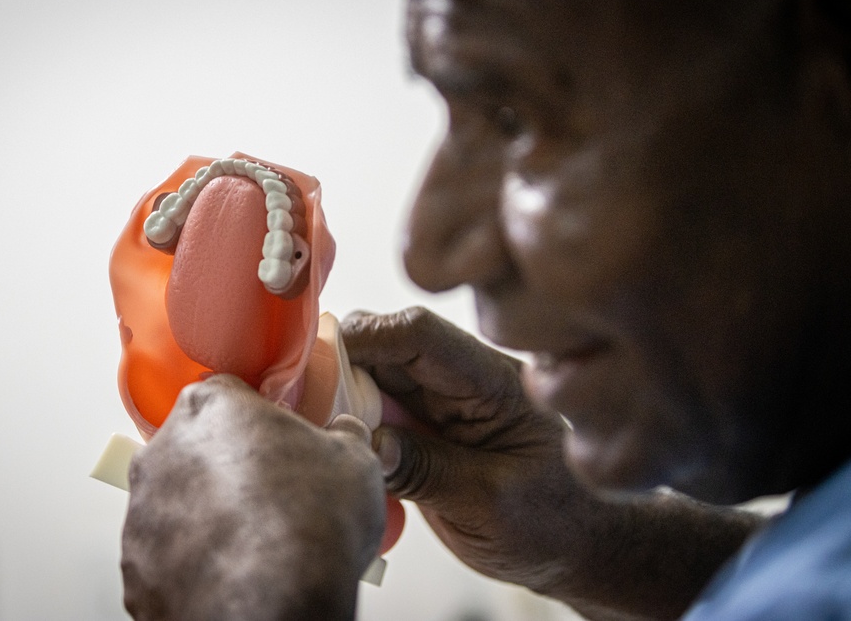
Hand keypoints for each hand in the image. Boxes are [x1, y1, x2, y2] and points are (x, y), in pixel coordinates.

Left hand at [121, 375, 384, 620]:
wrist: (274, 605)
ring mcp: (143, 512)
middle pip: (196, 446)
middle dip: (228, 465)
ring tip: (255, 540)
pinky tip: (232, 571)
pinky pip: (165, 555)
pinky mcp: (136, 567)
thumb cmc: (308, 526)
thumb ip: (343, 435)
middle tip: (271, 493)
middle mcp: (164, 452)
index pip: (229, 393)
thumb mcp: (355, 460)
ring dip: (207, 515)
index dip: (258, 418)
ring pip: (176, 503)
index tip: (277, 437)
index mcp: (212, 408)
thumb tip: (345, 434)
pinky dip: (192, 562)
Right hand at [342, 307, 599, 590]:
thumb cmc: (553, 524)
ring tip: (316, 431)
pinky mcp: (423, 428)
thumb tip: (367, 444)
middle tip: (306, 410)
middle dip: (339, 368)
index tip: (317, 365)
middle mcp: (462, 380)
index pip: (421, 335)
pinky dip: (348, 423)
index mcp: (493, 382)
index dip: (366, 339)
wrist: (575, 547)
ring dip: (338, 397)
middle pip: (386, 346)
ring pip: (372, 376)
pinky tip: (335, 445)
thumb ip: (429, 471)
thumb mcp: (491, 504)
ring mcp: (440, 403)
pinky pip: (374, 410)